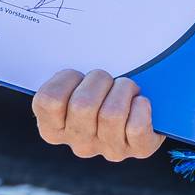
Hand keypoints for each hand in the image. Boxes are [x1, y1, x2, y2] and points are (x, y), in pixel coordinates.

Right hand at [31, 68, 161, 161]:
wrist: (146, 112)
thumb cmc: (104, 92)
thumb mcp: (78, 84)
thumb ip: (68, 76)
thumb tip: (67, 45)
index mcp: (55, 128)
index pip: (48, 101)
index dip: (66, 79)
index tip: (79, 76)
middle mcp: (79, 143)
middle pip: (82, 104)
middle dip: (99, 80)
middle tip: (108, 80)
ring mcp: (109, 148)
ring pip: (111, 114)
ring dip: (124, 90)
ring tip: (127, 89)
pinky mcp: (138, 149)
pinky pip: (136, 127)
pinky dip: (141, 107)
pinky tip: (141, 102)